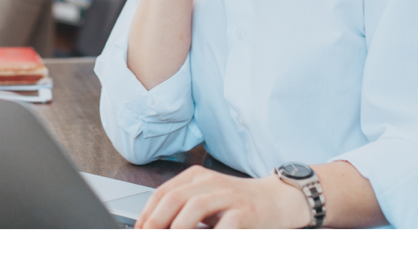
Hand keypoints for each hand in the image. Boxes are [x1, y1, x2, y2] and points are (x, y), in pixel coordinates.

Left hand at [136, 166, 308, 228]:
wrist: (278, 199)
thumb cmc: (239, 204)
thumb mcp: (208, 199)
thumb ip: (183, 209)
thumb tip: (154, 227)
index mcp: (197, 176)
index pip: (163, 192)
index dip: (147, 214)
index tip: (138, 231)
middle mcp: (211, 181)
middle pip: (174, 198)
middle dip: (156, 222)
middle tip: (148, 238)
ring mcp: (229, 195)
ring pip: (194, 208)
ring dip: (178, 229)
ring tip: (170, 240)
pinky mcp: (246, 211)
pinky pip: (224, 226)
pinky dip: (210, 236)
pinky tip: (201, 240)